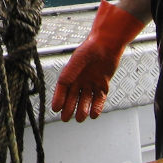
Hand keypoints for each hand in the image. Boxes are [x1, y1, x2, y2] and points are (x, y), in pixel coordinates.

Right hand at [51, 0, 145, 121]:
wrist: (107, 44)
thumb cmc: (91, 48)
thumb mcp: (79, 59)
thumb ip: (71, 71)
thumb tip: (62, 83)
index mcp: (71, 74)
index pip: (62, 89)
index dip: (58, 99)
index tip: (55, 109)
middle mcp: (80, 80)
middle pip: (72, 97)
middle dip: (68, 108)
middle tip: (65, 119)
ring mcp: (91, 84)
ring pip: (85, 100)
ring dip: (82, 109)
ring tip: (80, 118)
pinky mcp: (102, 85)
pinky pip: (99, 99)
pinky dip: (96, 107)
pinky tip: (94, 114)